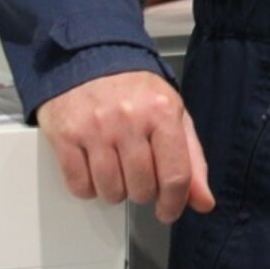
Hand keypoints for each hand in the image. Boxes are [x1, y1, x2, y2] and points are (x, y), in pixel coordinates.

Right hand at [36, 70, 214, 223]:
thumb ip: (191, 159)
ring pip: (110, 191)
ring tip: (117, 170)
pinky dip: (88, 188)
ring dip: (115, 191)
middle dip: (143, 192)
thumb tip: (204, 202)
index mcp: (162, 113)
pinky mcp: (66, 136)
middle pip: (142, 188)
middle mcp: (129, 120)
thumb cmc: (136, 90)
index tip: (168, 210)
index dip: (174, 203)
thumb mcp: (173, 115)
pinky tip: (95, 169)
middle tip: (140, 177)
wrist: (90, 58)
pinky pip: (79, 185)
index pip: (176, 175)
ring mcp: (95, 129)